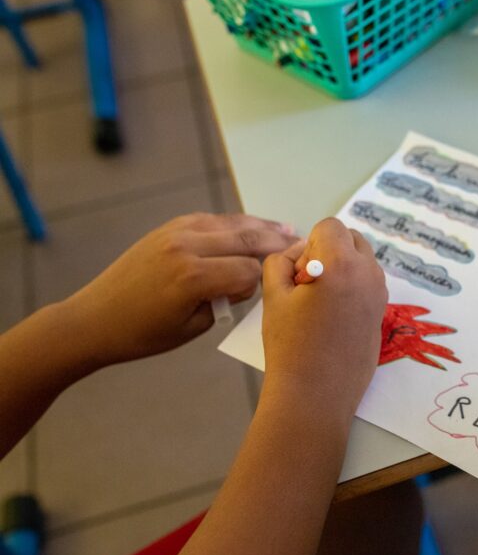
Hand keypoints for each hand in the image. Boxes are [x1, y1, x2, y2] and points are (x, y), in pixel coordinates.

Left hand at [65, 213, 297, 366]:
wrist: (95, 318)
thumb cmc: (144, 334)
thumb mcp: (194, 326)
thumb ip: (226, 299)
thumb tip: (248, 280)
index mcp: (194, 277)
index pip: (251, 270)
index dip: (269, 278)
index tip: (287, 281)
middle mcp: (188, 247)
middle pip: (247, 238)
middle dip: (276, 243)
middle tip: (304, 244)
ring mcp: (177, 231)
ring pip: (232, 223)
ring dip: (261, 227)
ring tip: (286, 230)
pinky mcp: (170, 227)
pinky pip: (212, 220)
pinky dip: (235, 223)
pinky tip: (252, 226)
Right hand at [261, 218, 387, 419]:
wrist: (316, 395)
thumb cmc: (290, 345)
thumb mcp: (273, 295)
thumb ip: (282, 261)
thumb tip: (301, 253)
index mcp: (343, 263)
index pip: (329, 227)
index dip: (309, 245)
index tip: (300, 275)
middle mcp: (370, 273)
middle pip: (351, 239)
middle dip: (329, 251)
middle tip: (308, 286)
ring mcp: (381, 294)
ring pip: (362, 261)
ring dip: (341, 268)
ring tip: (319, 304)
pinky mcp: (383, 313)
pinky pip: (368, 284)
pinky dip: (352, 288)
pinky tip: (333, 319)